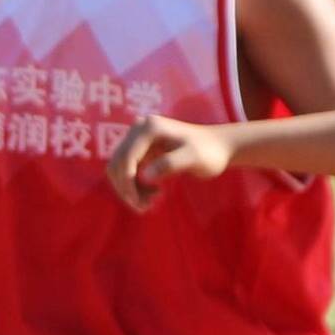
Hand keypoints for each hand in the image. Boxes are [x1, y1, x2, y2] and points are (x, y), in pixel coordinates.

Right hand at [105, 117, 232, 210]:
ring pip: (118, 167)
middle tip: (145, 206)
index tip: (140, 204)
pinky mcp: (140, 147)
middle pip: (117, 163)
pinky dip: (133, 184)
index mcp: (149, 128)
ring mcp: (137, 137)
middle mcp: (138, 128)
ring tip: (150, 201)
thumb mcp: (194, 158)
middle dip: (127, 188)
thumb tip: (144, 176)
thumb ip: (170, 164)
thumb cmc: (209, 152)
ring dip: (128, 187)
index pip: (126, 158)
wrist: (218, 146)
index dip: (128, 184)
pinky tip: (152, 191)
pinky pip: (126, 168)